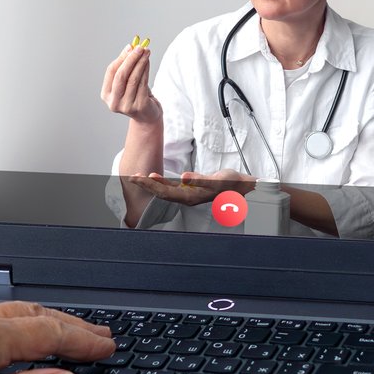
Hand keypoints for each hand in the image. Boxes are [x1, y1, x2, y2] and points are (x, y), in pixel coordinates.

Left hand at [0, 301, 115, 373]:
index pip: (47, 333)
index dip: (81, 340)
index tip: (106, 346)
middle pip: (30, 314)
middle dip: (69, 324)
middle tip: (99, 335)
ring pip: (4, 311)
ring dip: (40, 320)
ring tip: (63, 332)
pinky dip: (10, 323)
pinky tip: (6, 337)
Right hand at [100, 42, 160, 123]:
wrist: (147, 115)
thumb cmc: (136, 95)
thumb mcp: (127, 81)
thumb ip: (126, 66)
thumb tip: (130, 47)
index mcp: (106, 95)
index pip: (111, 72)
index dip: (121, 58)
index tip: (130, 47)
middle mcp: (114, 102)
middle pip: (121, 76)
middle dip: (131, 59)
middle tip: (140, 47)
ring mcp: (126, 106)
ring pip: (133, 79)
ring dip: (140, 62)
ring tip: (146, 52)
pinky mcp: (139, 106)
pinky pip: (143, 84)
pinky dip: (145, 70)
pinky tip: (148, 62)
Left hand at [122, 169, 255, 206]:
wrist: (241, 186)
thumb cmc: (230, 183)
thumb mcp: (217, 180)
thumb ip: (200, 179)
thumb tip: (184, 178)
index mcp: (191, 197)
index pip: (165, 191)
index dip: (151, 184)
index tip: (139, 177)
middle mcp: (187, 197)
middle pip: (162, 191)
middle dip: (146, 184)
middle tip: (131, 176)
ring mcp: (189, 194)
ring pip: (165, 190)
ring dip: (151, 184)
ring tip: (139, 177)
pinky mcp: (191, 189)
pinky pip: (172, 187)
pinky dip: (161, 182)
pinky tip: (155, 178)